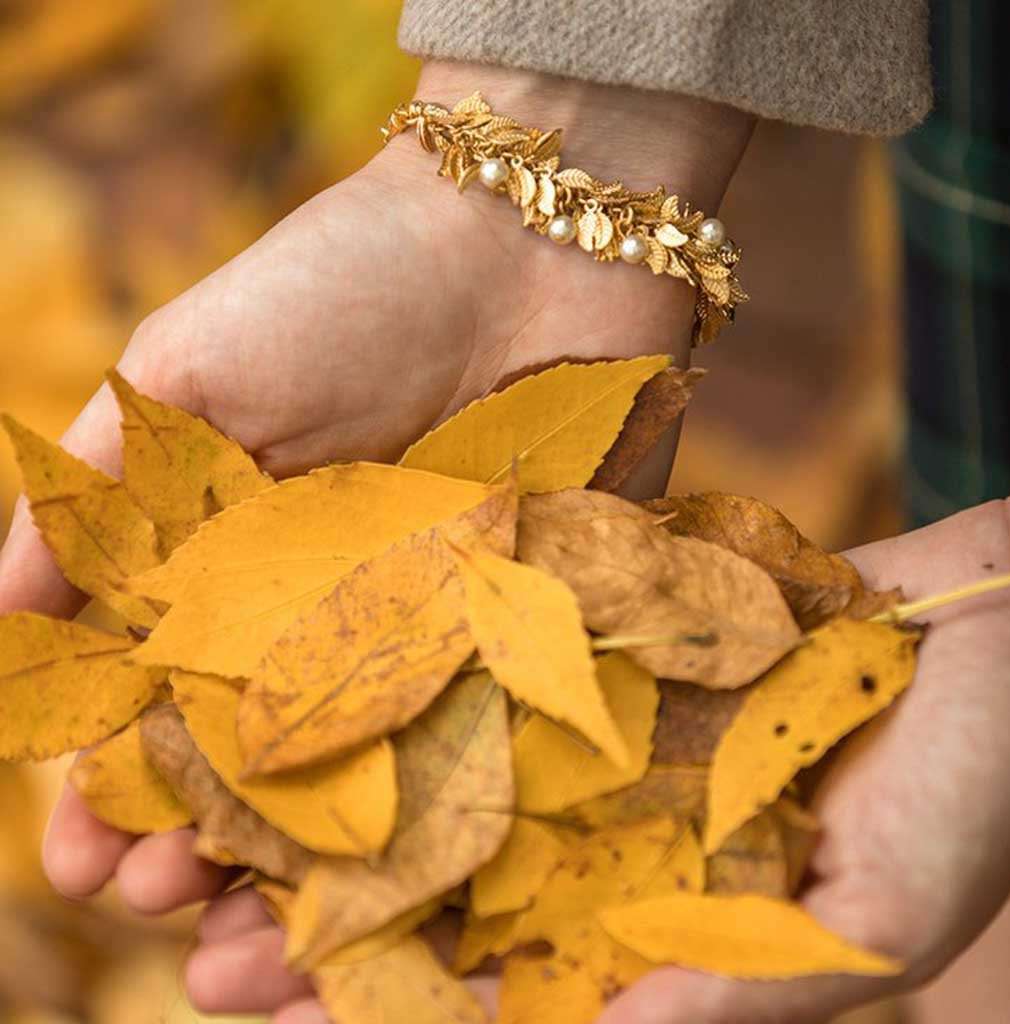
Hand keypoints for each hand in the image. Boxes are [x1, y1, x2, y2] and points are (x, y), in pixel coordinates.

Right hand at [0, 59, 750, 959]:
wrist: (528, 236)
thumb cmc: (344, 285)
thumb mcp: (187, 372)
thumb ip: (94, 496)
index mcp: (243, 565)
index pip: (163, 708)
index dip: (115, 791)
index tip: (84, 861)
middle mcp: (340, 613)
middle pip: (264, 768)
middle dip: (202, 851)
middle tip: (162, 912)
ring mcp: (445, 629)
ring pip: (374, 785)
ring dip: (311, 872)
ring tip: (258, 945)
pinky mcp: (544, 623)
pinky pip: (497, 747)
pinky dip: (450, 829)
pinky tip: (405, 897)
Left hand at [180, 495, 1009, 1023]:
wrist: (1000, 625)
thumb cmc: (972, 783)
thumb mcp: (869, 923)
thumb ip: (733, 1000)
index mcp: (653, 920)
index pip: (492, 990)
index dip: (376, 1009)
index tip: (259, 1005)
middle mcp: (608, 830)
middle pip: (437, 887)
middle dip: (315, 918)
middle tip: (191, 935)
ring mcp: (600, 727)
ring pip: (442, 772)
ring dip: (335, 800)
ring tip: (207, 827)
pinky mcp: (606, 631)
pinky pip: (491, 652)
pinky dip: (409, 667)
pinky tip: (321, 665)